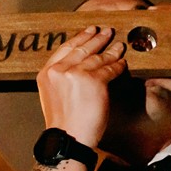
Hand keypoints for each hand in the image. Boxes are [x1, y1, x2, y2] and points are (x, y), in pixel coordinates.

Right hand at [37, 25, 126, 146]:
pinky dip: (118, 65)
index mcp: (47, 73)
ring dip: (111, 51)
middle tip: (107, 32)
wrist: (68, 139)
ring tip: (119, 45)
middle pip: (82, 49)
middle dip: (97, 39)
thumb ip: (60, 78)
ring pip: (98, 58)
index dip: (79, 38)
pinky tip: (123, 62)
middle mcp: (59, 70)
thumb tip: (77, 65)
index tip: (89, 31)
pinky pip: (110, 69)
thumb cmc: (64, 123)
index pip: (65, 48)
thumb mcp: (52, 95)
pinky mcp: (94, 81)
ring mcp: (76, 74)